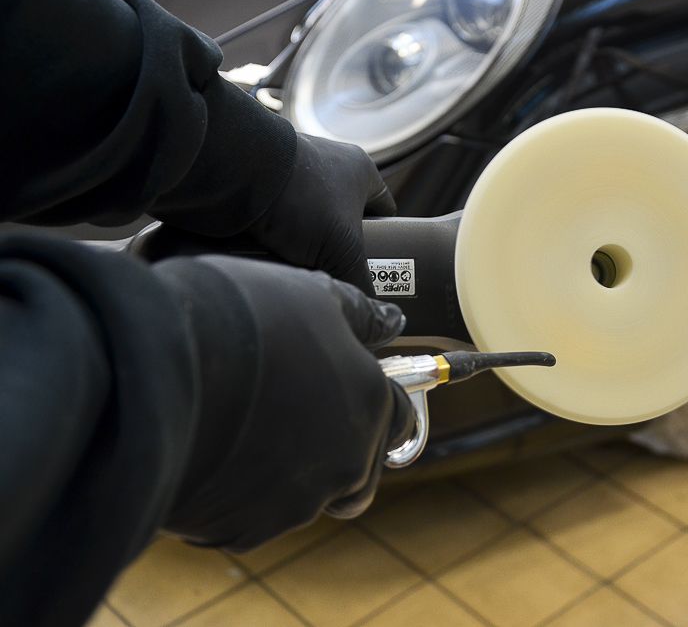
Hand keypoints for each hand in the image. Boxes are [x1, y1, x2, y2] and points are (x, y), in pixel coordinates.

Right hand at [155, 255, 412, 549]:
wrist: (151, 368)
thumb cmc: (236, 317)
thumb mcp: (308, 293)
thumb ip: (357, 314)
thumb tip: (391, 319)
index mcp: (371, 403)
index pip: (400, 417)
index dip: (375, 405)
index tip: (346, 396)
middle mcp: (348, 460)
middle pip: (360, 468)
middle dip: (337, 449)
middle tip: (287, 415)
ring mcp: (299, 502)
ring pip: (307, 495)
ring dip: (286, 472)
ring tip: (239, 429)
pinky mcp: (247, 529)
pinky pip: (253, 516)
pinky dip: (239, 493)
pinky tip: (208, 452)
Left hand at [245, 134, 395, 292]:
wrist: (234, 174)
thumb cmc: (301, 199)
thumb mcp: (343, 248)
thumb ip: (359, 279)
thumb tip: (365, 306)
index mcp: (360, 170)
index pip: (385, 209)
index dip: (389, 238)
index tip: (383, 265)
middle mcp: (329, 166)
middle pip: (345, 220)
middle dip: (343, 249)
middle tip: (342, 278)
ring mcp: (294, 175)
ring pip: (311, 224)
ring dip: (309, 249)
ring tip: (310, 276)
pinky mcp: (264, 187)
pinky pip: (281, 222)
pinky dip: (280, 244)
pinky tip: (280, 266)